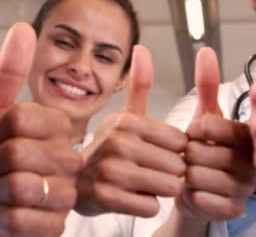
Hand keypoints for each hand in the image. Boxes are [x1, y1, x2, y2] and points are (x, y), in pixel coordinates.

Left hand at [0, 23, 80, 236]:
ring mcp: (65, 194)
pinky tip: (6, 211)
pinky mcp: (55, 227)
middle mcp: (70, 159)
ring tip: (0, 188)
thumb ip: (9, 70)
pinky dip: (1, 215)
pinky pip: (20, 217)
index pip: (24, 117)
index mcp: (60, 127)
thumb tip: (24, 28)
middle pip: (19, 151)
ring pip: (21, 184)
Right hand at [76, 45, 186, 216]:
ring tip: (144, 183)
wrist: (75, 181)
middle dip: (170, 172)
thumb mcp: (124, 116)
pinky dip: (147, 205)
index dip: (175, 151)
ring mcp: (110, 171)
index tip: (159, 152)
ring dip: (161, 189)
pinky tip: (133, 197)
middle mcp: (117, 143)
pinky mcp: (105, 198)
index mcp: (127, 121)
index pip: (179, 141)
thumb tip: (141, 47)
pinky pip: (151, 207)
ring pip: (168, 186)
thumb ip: (139, 84)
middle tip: (151, 171)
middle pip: (176, 165)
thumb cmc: (109, 149)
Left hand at [175, 47, 254, 220]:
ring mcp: (245, 186)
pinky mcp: (234, 209)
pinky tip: (198, 191)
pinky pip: (199, 198)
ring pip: (195, 176)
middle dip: (187, 155)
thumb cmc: (208, 150)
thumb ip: (208, 85)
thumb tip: (205, 50)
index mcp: (249, 132)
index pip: (206, 124)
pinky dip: (190, 195)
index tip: (198, 136)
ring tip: (196, 173)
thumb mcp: (208, 116)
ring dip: (186, 176)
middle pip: (197, 152)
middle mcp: (252, 159)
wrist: (208, 192)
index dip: (192, 131)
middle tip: (196, 158)